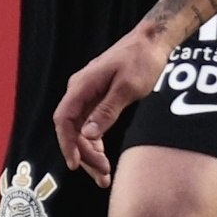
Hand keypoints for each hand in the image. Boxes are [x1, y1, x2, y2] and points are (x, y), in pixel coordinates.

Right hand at [53, 28, 171, 188]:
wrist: (152, 40)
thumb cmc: (141, 60)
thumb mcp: (127, 88)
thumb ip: (106, 111)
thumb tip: (87, 135)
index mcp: (82, 86)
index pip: (63, 119)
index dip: (66, 144)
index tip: (75, 164)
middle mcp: (80, 90)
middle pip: (72, 129)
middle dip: (84, 154)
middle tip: (103, 175)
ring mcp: (88, 94)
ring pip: (81, 130)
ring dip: (90, 153)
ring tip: (104, 175)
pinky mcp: (98, 98)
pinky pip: (90, 125)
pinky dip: (95, 143)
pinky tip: (103, 158)